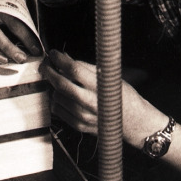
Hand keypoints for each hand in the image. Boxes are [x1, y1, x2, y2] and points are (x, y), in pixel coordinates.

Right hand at [0, 12, 41, 63]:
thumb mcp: (16, 18)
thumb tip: (37, 50)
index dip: (27, 38)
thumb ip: (24, 32)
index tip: (37, 51)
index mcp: (0, 10)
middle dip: (8, 48)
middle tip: (21, 58)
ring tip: (3, 60)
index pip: (15, 25)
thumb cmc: (4, 16)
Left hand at [40, 50, 166, 147]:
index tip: (54, 54)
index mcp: (100, 87)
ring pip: (56, 97)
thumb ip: (87, 68)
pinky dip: (56, 100)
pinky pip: (58, 111)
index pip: (74, 69)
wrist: (134, 122)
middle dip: (49, 71)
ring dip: (53, 86)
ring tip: (57, 80)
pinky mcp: (79, 125)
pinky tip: (61, 95)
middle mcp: (90, 102)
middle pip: (60, 84)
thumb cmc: (125, 97)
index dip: (60, 59)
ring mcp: (83, 116)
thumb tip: (67, 58)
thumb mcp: (110, 77)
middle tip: (46, 65)